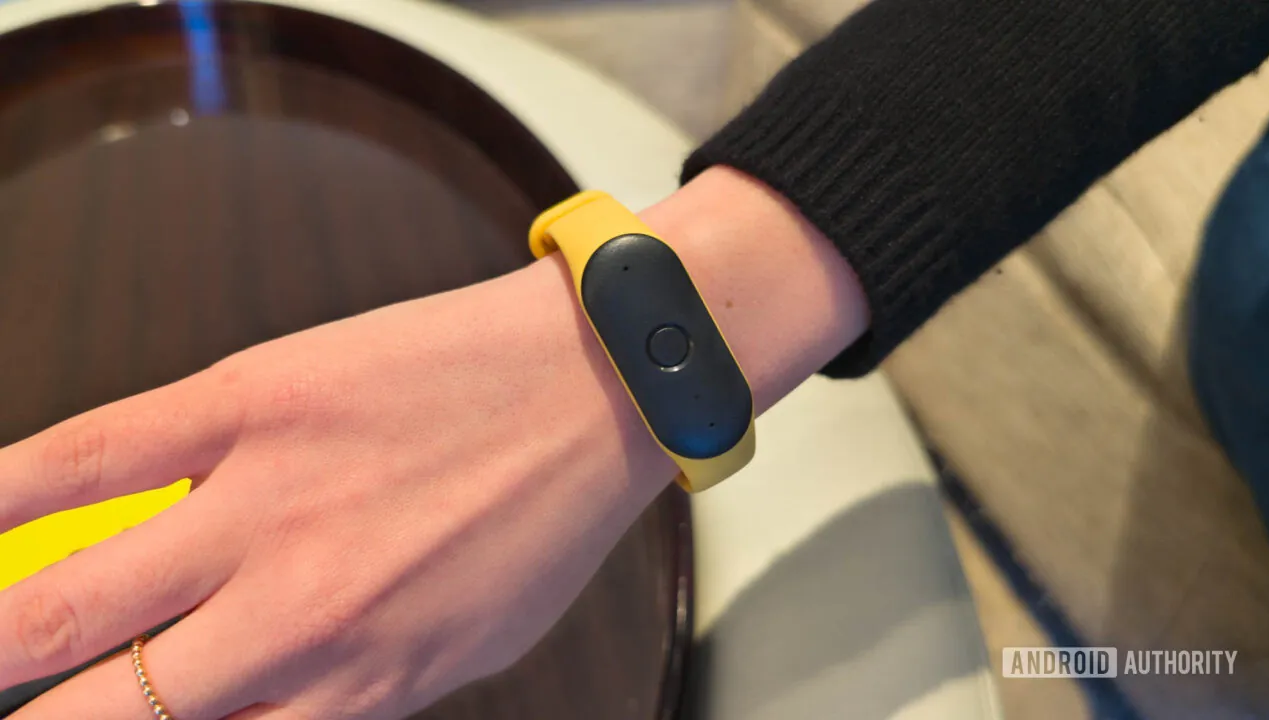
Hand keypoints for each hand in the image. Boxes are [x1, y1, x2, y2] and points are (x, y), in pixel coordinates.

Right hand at [0, 167, 867, 718]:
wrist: (599, 382)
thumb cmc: (541, 518)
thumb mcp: (466, 647)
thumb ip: (353, 692)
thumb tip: (256, 707)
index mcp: (357, 689)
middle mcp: (299, 618)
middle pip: (105, 716)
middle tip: (23, 700)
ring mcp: (267, 504)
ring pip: (65, 600)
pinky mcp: (252, 401)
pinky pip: (88, 453)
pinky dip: (3, 495)